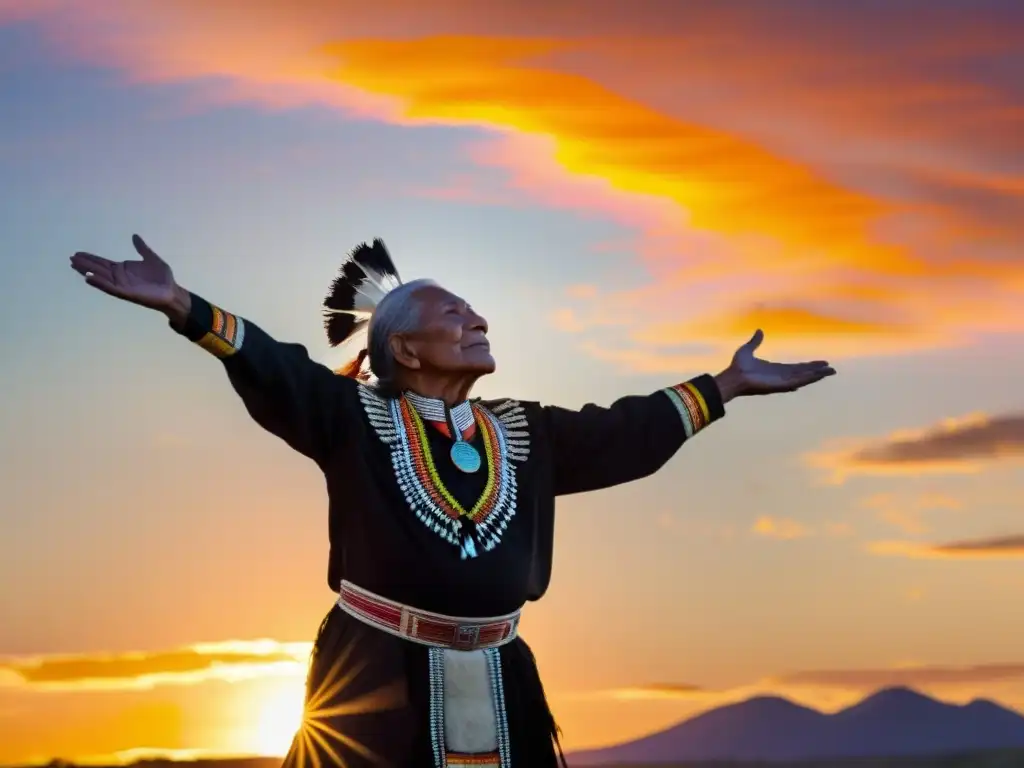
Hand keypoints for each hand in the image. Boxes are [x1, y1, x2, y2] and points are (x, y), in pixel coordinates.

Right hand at [70, 234, 187, 319]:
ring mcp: (121, 285)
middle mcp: (119, 277)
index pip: (102, 262)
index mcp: (122, 269)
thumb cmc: (163, 278)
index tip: (78, 253)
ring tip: (75, 265)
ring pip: (100, 277)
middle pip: (98, 269)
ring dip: (88, 271)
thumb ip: (142, 248)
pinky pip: (110, 288)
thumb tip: (134, 236)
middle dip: (85, 264)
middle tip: (71, 258)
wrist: (172, 291)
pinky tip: (88, 277)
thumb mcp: (151, 258)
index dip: (91, 258)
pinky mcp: (126, 293)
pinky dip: (99, 283)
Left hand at [716, 329, 834, 400]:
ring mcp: (781, 381)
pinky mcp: (780, 385)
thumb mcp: (747, 350)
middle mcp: (781, 376)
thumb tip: (759, 330)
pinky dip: (808, 379)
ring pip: (803, 378)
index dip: (809, 365)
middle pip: (803, 373)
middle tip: (832, 369)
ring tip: (830, 372)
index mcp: (775, 369)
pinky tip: (818, 375)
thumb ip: (755, 341)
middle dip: (817, 370)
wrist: (732, 376)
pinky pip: (797, 381)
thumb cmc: (737, 366)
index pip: (796, 367)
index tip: (821, 363)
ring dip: (817, 375)